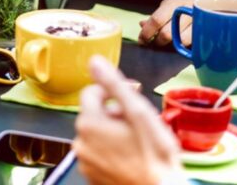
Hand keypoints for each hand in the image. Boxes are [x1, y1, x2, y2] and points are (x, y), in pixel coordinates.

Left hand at [73, 56, 182, 184]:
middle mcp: (80, 142)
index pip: (91, 91)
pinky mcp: (91, 175)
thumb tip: (96, 62)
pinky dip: (112, 150)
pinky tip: (132, 155)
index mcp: (89, 123)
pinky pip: (99, 153)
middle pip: (96, 114)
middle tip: (140, 122)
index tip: (133, 95)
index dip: (114, 90)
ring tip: (138, 141)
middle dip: (116, 112)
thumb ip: (115, 85)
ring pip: (98, 134)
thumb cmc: (155, 157)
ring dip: (115, 132)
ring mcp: (85, 161)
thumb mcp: (139, 113)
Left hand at [138, 0, 205, 46]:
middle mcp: (189, 9)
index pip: (157, 19)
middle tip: (156, 42)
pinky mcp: (209, 31)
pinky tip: (183, 43)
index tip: (142, 40)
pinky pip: (194, 44)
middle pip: (168, 33)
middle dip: (159, 41)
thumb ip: (157, 15)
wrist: (218, 0)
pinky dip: (186, 46)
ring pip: (182, 41)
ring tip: (170, 43)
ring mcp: (201, 21)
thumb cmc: (188, 3)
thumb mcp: (172, 3)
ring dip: (173, 45)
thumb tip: (141, 24)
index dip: (147, 32)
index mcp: (176, 1)